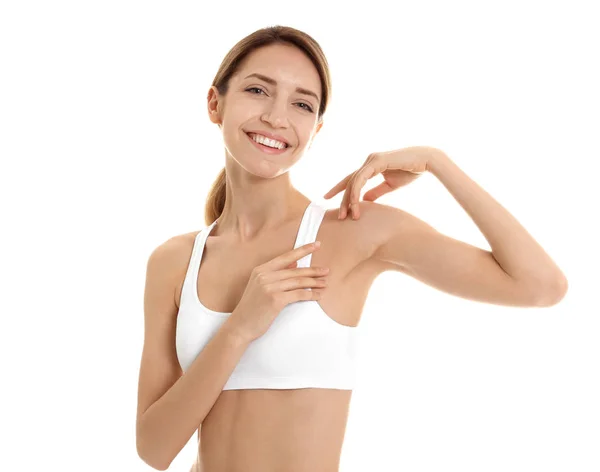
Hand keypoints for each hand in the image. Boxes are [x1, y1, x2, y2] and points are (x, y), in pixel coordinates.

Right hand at [226, 242, 329, 342]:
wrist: (240, 325)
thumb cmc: (252, 308)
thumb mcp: (260, 286)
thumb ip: (276, 274)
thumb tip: (295, 263)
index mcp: (261, 269)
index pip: (286, 257)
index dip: (303, 250)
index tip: (317, 245)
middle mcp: (265, 275)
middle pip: (296, 271)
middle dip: (313, 271)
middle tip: (327, 271)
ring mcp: (269, 287)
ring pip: (299, 282)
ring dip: (315, 283)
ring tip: (325, 283)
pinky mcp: (275, 299)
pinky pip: (299, 294)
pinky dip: (311, 295)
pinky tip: (319, 295)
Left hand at [323, 146, 443, 219]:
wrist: (426, 161)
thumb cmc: (410, 170)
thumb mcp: (390, 185)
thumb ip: (376, 192)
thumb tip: (365, 201)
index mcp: (371, 166)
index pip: (351, 179)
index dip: (339, 189)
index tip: (327, 199)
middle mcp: (369, 161)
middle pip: (350, 182)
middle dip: (342, 200)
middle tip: (338, 216)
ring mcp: (371, 160)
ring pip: (353, 181)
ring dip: (349, 200)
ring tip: (347, 215)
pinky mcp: (376, 161)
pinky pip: (361, 178)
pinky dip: (356, 192)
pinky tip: (355, 204)